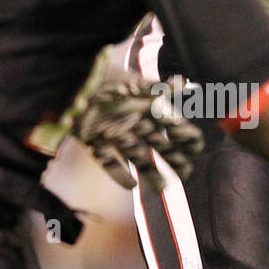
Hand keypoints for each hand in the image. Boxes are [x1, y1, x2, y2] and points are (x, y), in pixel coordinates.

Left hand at [62, 48, 203, 191]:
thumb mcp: (137, 84)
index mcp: (145, 106)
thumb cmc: (107, 80)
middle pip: (158, 145)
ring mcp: (114, 132)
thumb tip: (188, 85)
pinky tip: (132, 186)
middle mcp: (133, 121)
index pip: (171, 125)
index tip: (195, 149)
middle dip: (173, 159)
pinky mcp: (95, 141)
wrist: (73, 82)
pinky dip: (119, 174)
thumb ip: (162, 89)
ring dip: (150, 172)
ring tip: (163, 188)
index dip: (185, 136)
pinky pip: (109, 162)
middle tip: (185, 175)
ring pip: (137, 156)